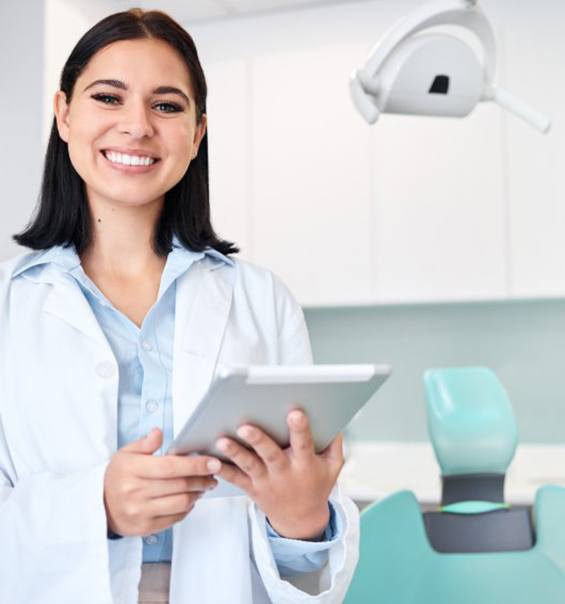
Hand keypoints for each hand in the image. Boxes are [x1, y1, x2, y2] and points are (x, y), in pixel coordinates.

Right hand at [103, 428, 220, 536]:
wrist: (99, 505)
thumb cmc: (117, 476)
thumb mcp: (126, 453)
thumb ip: (145, 443)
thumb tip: (159, 432)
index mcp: (132, 469)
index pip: (170, 466)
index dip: (195, 464)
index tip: (212, 462)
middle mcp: (135, 492)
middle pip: (180, 484)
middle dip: (202, 478)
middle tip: (213, 473)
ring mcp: (140, 511)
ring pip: (181, 502)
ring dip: (198, 493)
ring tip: (203, 485)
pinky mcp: (145, 527)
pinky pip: (175, 517)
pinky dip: (188, 507)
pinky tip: (190, 498)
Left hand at [216, 410, 343, 539]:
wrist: (301, 520)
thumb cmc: (317, 484)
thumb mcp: (333, 466)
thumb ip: (334, 443)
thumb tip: (334, 418)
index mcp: (305, 465)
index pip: (304, 444)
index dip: (300, 429)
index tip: (295, 412)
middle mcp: (284, 473)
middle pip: (270, 455)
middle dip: (258, 440)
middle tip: (246, 426)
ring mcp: (266, 482)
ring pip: (249, 466)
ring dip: (235, 453)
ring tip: (222, 441)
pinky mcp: (252, 489)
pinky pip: (236, 479)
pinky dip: (224, 471)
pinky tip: (212, 460)